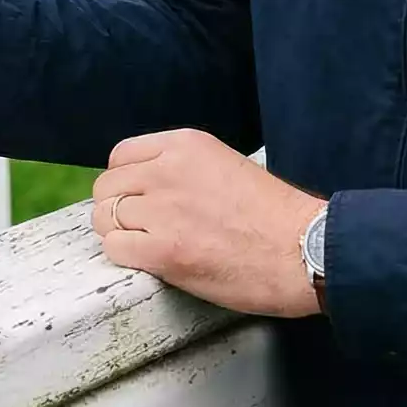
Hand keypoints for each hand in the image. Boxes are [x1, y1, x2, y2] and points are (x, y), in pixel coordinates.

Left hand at [90, 129, 325, 317]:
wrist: (301, 249)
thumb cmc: (274, 215)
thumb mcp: (225, 166)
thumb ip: (184, 169)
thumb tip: (148, 186)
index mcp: (184, 145)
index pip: (121, 155)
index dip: (124, 181)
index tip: (136, 198)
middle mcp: (166, 171)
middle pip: (107, 187)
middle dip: (116, 208)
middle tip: (138, 228)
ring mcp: (162, 210)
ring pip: (105, 218)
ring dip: (119, 234)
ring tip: (145, 246)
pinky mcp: (162, 251)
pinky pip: (114, 248)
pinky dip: (125, 257)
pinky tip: (150, 261)